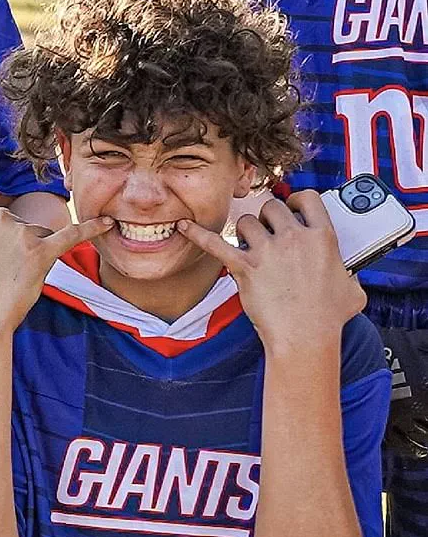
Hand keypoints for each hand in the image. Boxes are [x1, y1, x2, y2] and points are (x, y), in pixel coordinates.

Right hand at [0, 206, 112, 332]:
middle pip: (15, 230)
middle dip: (12, 252)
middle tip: (1, 279)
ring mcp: (20, 235)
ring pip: (36, 237)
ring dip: (31, 256)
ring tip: (16, 282)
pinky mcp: (42, 252)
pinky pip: (71, 236)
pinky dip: (91, 229)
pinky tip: (109, 224)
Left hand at [177, 190, 365, 350]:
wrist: (305, 337)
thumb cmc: (328, 318)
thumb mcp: (352, 290)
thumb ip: (350, 275)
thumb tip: (349, 279)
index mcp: (322, 237)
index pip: (307, 199)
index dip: (296, 201)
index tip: (291, 208)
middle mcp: (293, 238)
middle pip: (272, 209)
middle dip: (267, 218)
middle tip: (267, 233)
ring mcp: (267, 252)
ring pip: (246, 223)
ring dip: (245, 231)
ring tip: (246, 245)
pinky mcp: (245, 268)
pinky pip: (215, 244)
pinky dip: (197, 234)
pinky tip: (183, 226)